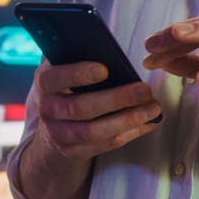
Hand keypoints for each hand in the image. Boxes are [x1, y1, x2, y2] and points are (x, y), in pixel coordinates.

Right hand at [33, 61, 162, 160]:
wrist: (53, 123)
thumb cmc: (69, 85)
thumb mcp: (67, 67)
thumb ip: (81, 55)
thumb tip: (109, 46)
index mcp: (45, 82)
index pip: (55, 78)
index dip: (78, 74)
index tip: (104, 70)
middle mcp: (48, 110)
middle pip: (80, 108)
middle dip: (116, 99)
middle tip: (144, 90)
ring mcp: (58, 134)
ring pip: (93, 132)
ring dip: (128, 120)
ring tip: (153, 108)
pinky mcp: (73, 151)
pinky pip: (104, 145)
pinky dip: (130, 133)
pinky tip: (148, 122)